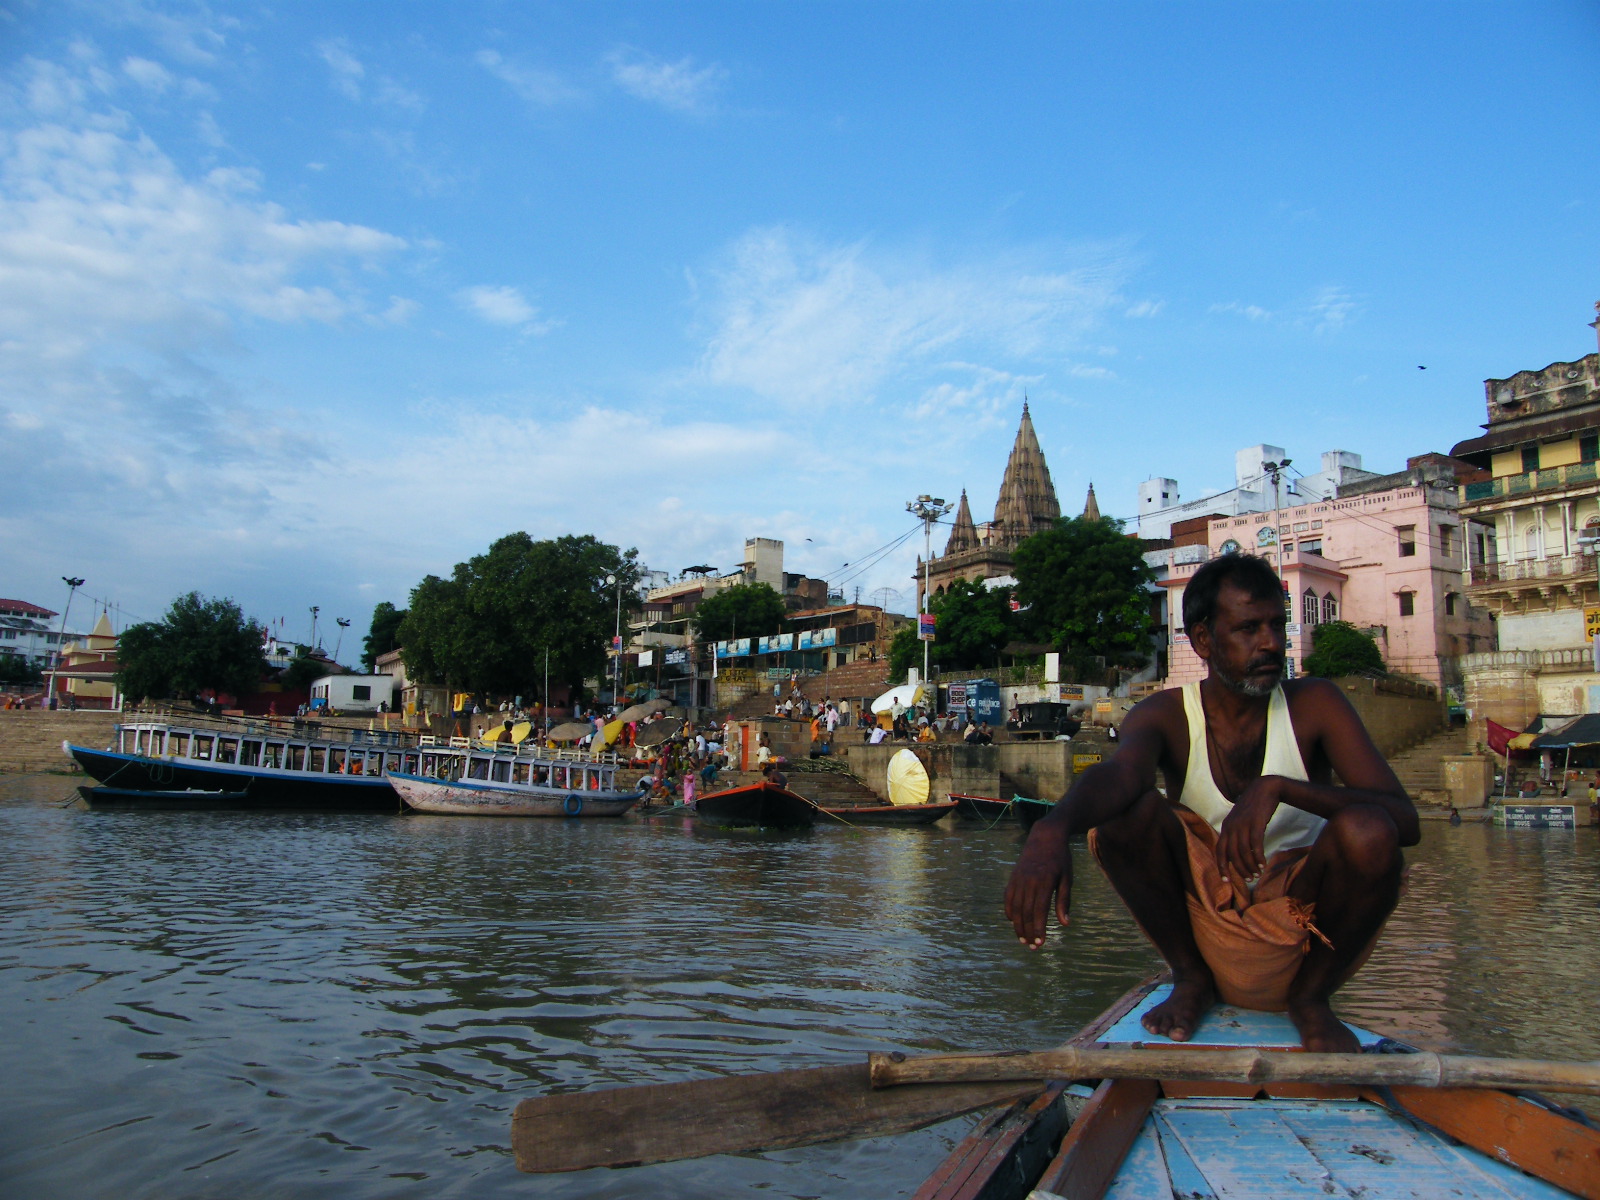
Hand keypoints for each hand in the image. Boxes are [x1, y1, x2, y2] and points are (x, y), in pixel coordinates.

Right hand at [1004, 823, 1072, 949]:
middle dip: (1028, 932)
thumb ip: (1064, 901)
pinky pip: (1008, 897)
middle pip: (1026, 912)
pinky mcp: (1013, 877)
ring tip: (1023, 940)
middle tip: (1032, 948)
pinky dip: (1009, 910)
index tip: (1040, 943)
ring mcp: (1018, 878)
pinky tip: (1013, 921)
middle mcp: (1028, 881)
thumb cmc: (1061, 859)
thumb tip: (1065, 923)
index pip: (1039, 910)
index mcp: (1044, 881)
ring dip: (1018, 925)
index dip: (1039, 928)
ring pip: (1015, 907)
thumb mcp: (1067, 878)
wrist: (1045, 836)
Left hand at [1214, 776, 1279, 893]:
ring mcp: (1243, 824)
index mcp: (1226, 827)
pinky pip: (1256, 845)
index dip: (1221, 866)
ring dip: (1250, 866)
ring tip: (1257, 873)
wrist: (1265, 788)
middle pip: (1232, 854)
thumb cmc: (1254, 808)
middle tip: (1249, 879)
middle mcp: (1231, 826)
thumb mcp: (1240, 820)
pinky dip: (1259, 857)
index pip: (1219, 850)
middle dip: (1239, 869)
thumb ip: (1236, 834)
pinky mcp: (1256, 823)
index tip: (1226, 881)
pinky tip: (1263, 864)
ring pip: (1244, 852)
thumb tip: (1235, 853)